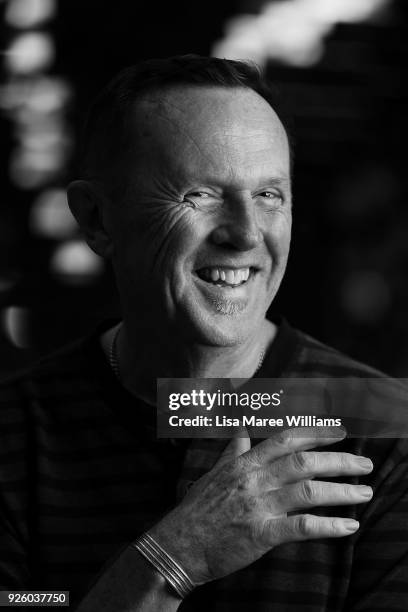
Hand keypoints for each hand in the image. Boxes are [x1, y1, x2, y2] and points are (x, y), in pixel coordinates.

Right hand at [150, 427, 372, 584]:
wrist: (179, 544)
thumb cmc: (198, 508)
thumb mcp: (215, 471)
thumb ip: (233, 448)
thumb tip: (240, 425)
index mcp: (245, 462)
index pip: (286, 439)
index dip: (316, 432)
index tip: (340, 431)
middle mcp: (254, 479)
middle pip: (304, 462)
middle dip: (339, 460)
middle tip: (365, 464)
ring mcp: (258, 506)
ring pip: (308, 491)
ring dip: (342, 491)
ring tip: (365, 493)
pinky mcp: (260, 535)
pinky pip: (301, 527)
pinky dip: (328, 526)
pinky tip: (349, 526)